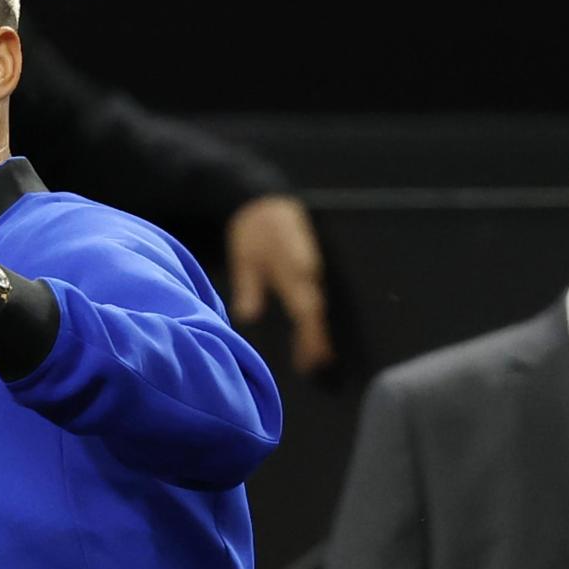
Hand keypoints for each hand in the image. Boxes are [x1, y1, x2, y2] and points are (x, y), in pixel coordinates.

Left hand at [227, 195, 334, 373]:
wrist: (266, 202)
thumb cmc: (253, 232)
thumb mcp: (244, 257)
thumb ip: (248, 286)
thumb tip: (247, 316)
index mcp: (293, 269)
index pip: (306, 310)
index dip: (310, 337)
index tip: (310, 361)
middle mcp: (311, 270)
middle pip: (319, 311)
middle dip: (320, 339)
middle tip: (318, 366)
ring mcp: (316, 266)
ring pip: (323, 304)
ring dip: (323, 329)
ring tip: (323, 357)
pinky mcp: (315, 264)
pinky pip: (321, 293)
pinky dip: (320, 314)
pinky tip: (316, 332)